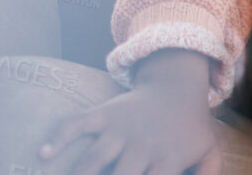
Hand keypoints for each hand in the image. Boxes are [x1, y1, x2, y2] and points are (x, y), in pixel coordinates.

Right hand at [40, 50, 221, 174]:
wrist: (178, 85)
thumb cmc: (191, 128)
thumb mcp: (208, 152)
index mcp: (167, 159)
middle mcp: (141, 145)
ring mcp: (120, 128)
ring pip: (94, 156)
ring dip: (79, 173)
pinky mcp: (104, 114)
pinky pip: (77, 123)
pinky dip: (58, 137)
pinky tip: (43, 153)